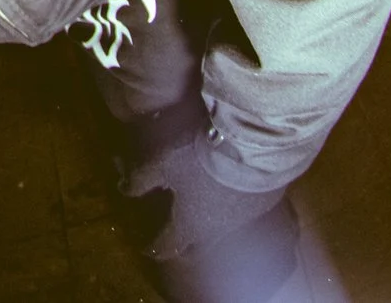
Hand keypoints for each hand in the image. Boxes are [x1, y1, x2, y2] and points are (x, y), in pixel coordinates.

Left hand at [129, 127, 284, 263]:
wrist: (253, 142)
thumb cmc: (200, 156)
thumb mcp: (161, 162)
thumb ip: (141, 179)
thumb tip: (123, 190)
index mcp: (190, 225)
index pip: (167, 245)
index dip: (154, 247)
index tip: (147, 247)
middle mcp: (219, 229)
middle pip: (197, 241)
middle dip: (184, 238)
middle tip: (175, 229)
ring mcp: (245, 217)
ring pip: (223, 225)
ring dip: (210, 217)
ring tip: (202, 204)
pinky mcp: (266, 201)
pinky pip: (245, 207)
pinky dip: (233, 201)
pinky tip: (229, 186)